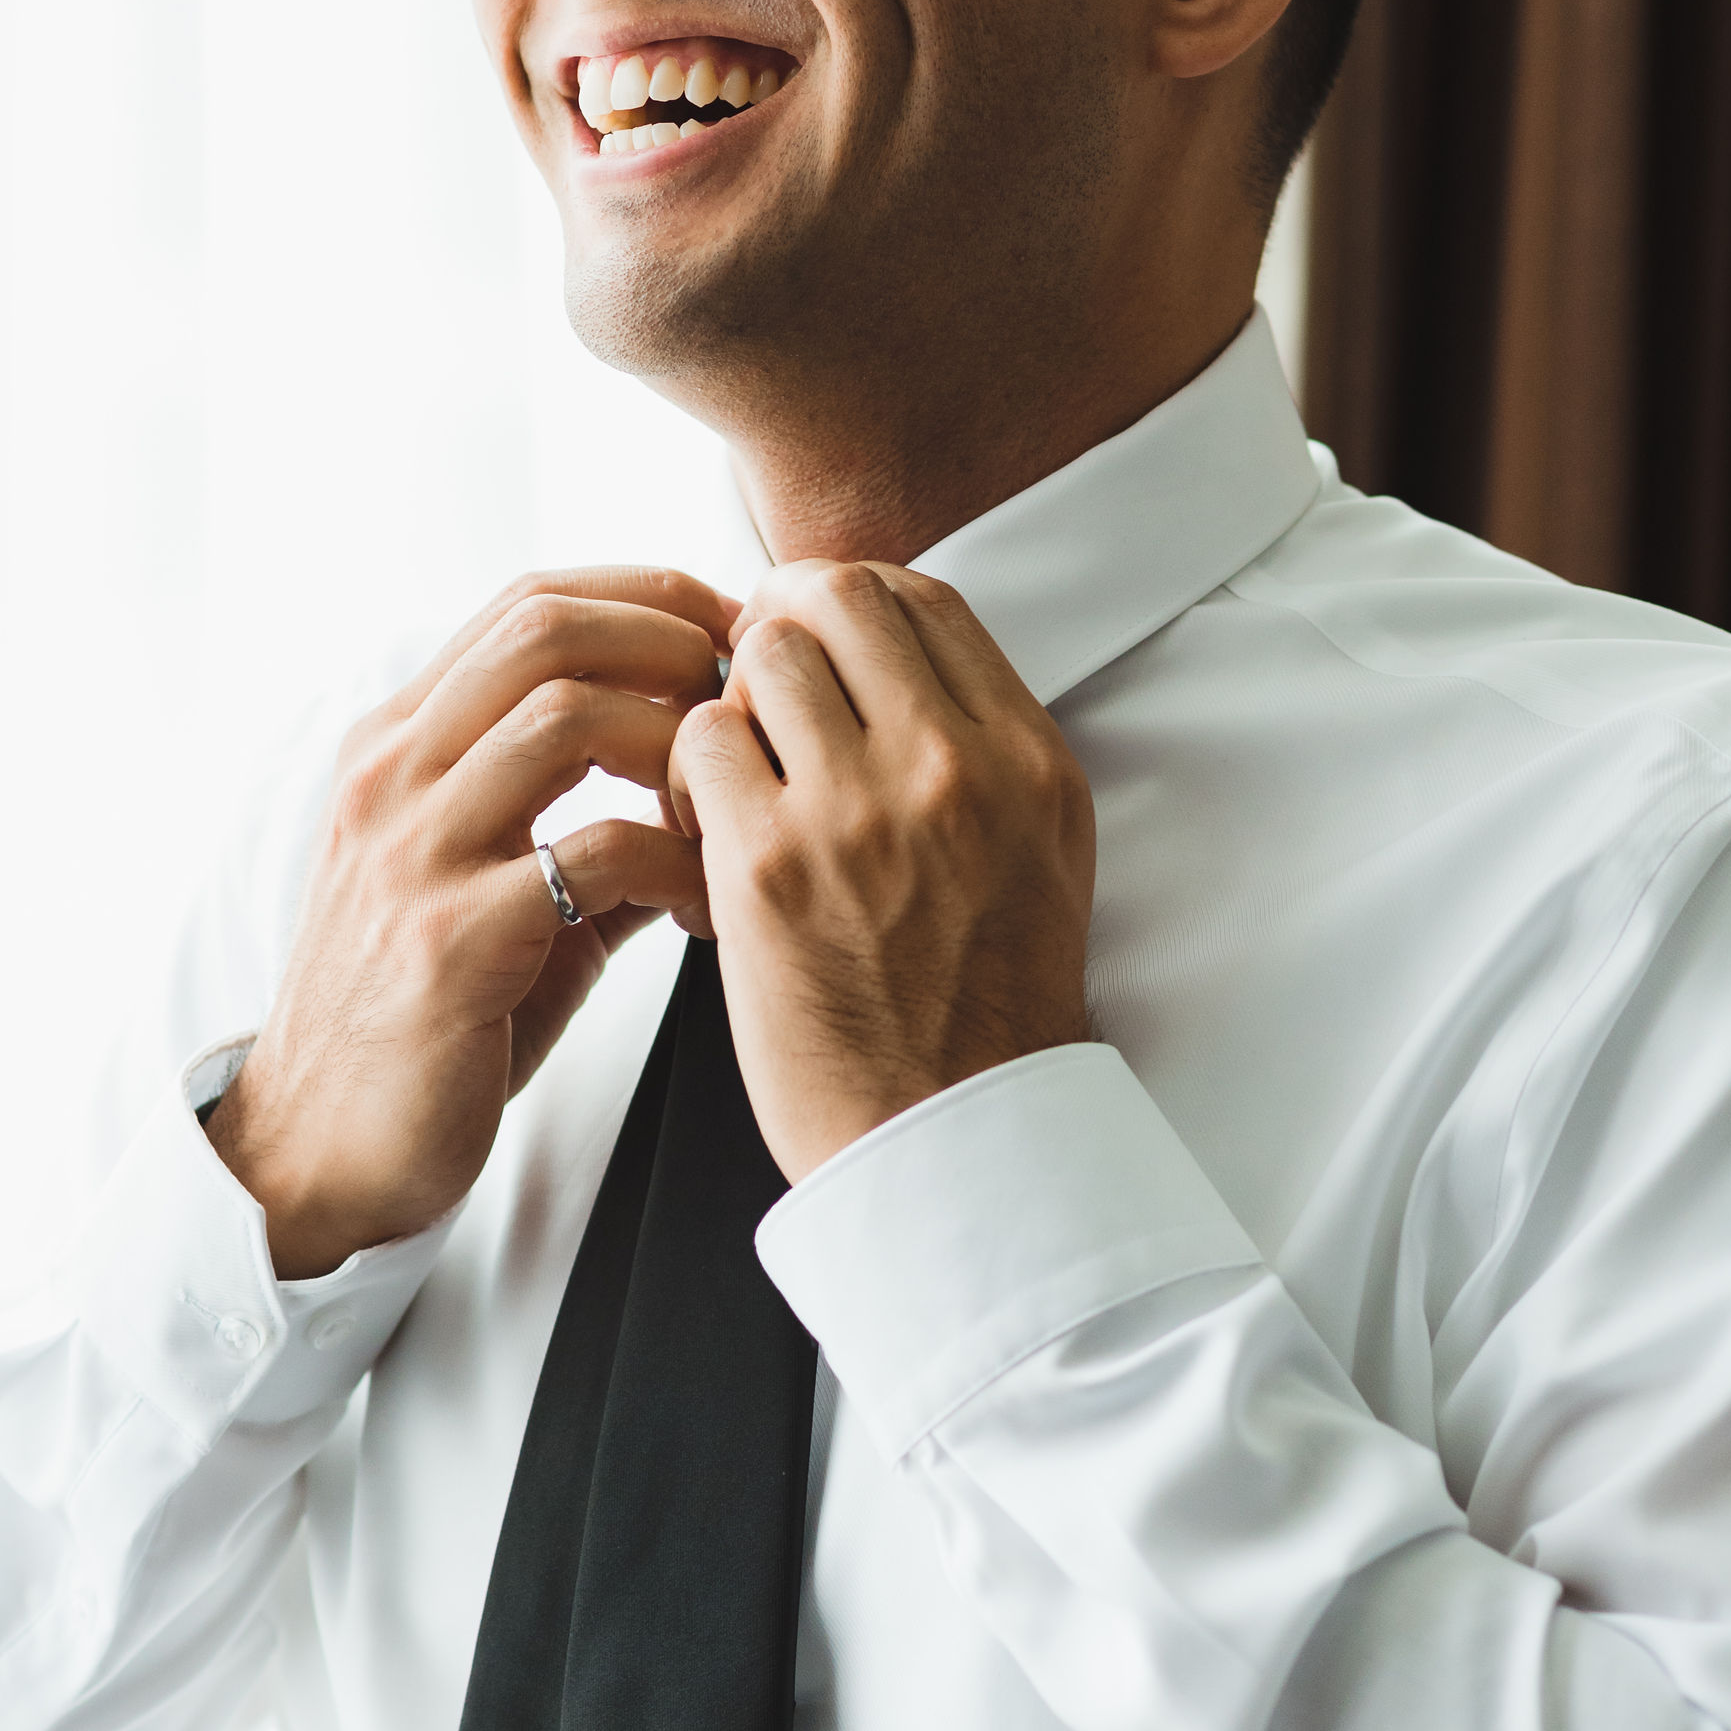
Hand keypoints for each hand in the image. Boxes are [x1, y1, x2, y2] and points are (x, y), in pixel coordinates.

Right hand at [207, 568, 736, 1275]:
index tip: (726, 634)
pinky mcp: (454, 942)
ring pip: (568, 714)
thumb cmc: (425, 1023)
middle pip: (545, 628)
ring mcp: (416, 853)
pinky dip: (681, 862)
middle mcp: (394, 776)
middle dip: (669, 637)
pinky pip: (599, 853)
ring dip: (679, 741)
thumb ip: (580, 834)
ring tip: (730, 799)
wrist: (318, 1148)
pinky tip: (710, 907)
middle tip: (744, 693)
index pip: (526, 604)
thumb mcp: (489, 895)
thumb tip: (703, 793)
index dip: (644, 596)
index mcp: (398, 747)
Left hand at [667, 562, 1094, 1181]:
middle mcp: (949, 768)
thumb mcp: (1039, 848)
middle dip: (778, 623)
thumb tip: (898, 661)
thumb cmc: (986, 1006)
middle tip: (753, 682)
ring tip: (735, 767)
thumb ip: (983, 746)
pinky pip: (701, 743)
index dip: (848, 597)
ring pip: (757, 659)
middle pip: (833, 598)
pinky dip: (691, 767)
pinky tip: (707, 822)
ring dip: (731, 699)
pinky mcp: (770, 867)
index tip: (817, 631)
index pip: (922, 598)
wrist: (950, 1134)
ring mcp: (857, 812)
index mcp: (1022, 758)